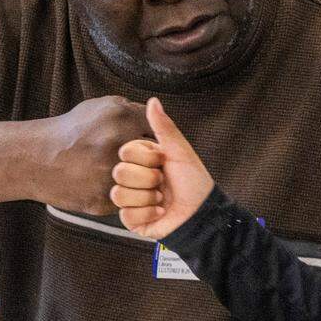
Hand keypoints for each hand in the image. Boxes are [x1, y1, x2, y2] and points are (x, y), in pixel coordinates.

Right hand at [35, 96, 151, 215]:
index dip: (157, 141)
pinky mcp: (103, 200)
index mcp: (121, 119)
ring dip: (144, 184)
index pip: (159, 133)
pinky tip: (112, 188)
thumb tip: (157, 116)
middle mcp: (118, 147)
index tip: (150, 145)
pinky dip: (125, 196)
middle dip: (154, 163)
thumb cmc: (72, 130)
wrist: (37, 159)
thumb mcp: (101, 107)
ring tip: (134, 178)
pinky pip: (128, 201)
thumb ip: (132, 110)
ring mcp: (111, 176)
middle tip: (145, 164)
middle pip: (157, 160)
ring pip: (146, 186)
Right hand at [111, 98, 214, 238]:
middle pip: (119, 172)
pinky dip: (147, 214)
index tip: (163, 162)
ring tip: (162, 199)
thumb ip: (164, 127)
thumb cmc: (194, 182)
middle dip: (147, 179)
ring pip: (119, 194)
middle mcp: (134, 178)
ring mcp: (131, 200)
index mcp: (142, 160)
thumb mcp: (180, 152)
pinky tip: (159, 212)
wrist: (202, 214)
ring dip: (147, 198)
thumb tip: (153, 101)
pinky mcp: (132, 220)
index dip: (146, 159)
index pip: (125, 152)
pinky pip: (126, 215)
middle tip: (163, 183)